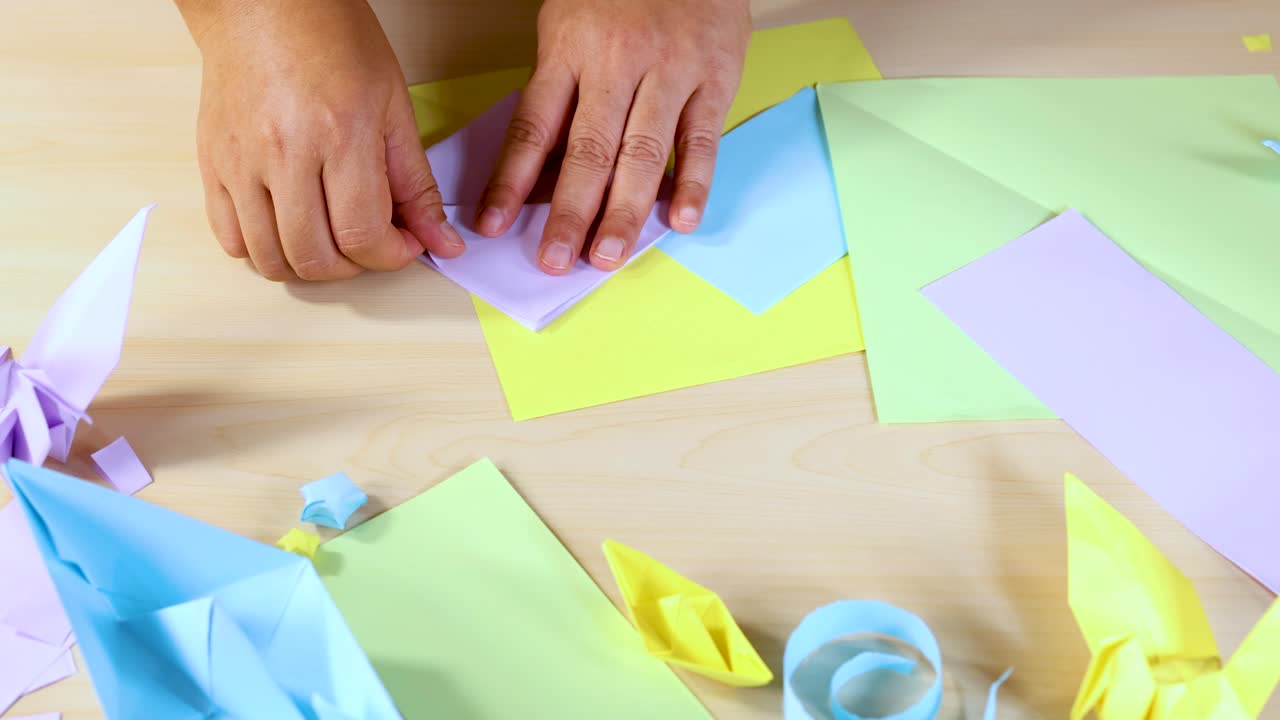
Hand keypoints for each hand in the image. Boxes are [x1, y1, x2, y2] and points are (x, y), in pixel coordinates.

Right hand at [178, 0, 463, 280]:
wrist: (263, 4)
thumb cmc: (331, 39)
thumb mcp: (395, 106)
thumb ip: (416, 184)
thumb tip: (441, 241)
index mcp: (338, 135)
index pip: (363, 234)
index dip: (392, 255)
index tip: (406, 242)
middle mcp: (283, 154)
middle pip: (315, 258)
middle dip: (356, 266)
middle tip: (372, 241)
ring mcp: (240, 163)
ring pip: (271, 259)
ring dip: (311, 265)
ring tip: (333, 236)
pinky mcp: (212, 165)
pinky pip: (231, 239)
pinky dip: (265, 250)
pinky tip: (291, 227)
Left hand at [475, 0, 750, 273]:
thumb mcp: (569, 24)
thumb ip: (561, 90)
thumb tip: (544, 170)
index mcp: (570, 50)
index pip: (533, 127)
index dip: (511, 181)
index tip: (492, 225)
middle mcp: (618, 63)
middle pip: (588, 150)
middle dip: (569, 213)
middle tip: (554, 260)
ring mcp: (671, 71)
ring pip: (642, 153)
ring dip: (624, 212)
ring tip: (607, 256)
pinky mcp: (715, 78)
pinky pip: (701, 139)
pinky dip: (693, 184)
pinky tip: (680, 220)